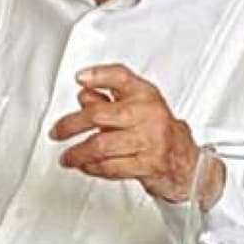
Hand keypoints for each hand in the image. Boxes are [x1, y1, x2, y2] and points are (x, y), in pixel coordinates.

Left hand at [51, 63, 199, 203]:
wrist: (186, 161)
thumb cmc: (159, 130)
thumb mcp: (138, 107)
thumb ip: (109, 100)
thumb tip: (84, 95)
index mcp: (145, 95)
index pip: (121, 77)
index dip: (99, 75)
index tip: (80, 78)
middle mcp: (148, 114)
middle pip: (100, 115)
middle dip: (71, 125)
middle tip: (58, 131)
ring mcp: (149, 140)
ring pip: (101, 145)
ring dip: (78, 153)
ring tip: (68, 156)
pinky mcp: (147, 164)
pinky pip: (111, 167)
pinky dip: (93, 168)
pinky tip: (86, 166)